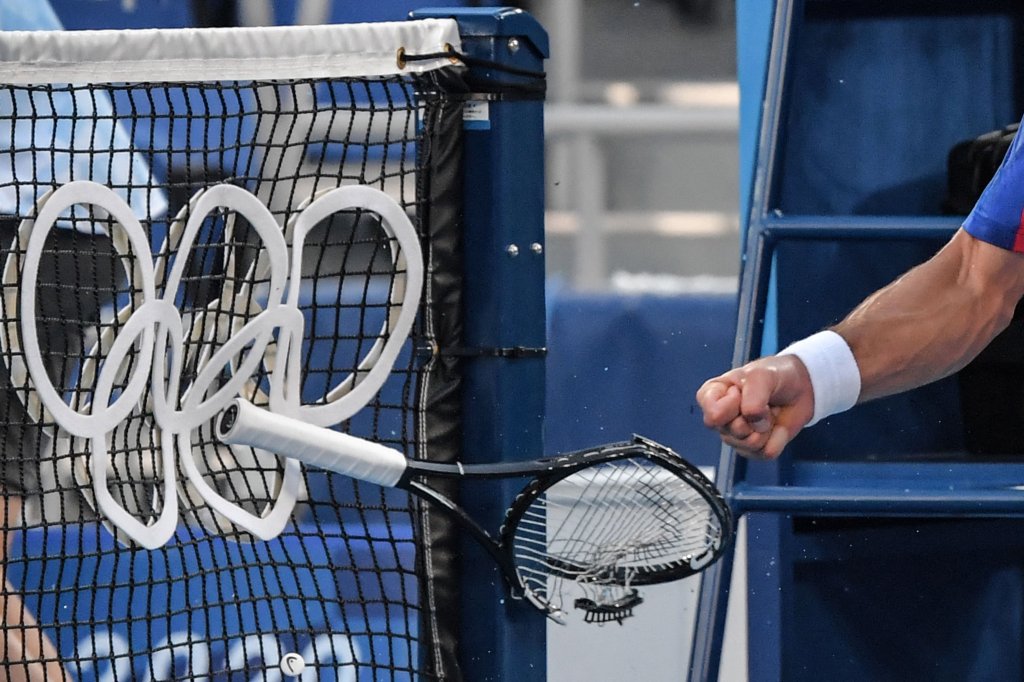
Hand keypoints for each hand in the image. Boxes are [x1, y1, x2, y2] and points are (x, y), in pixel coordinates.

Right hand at [696, 355, 815, 459]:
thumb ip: (752, 397)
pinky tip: (776, 426)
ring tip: (769, 412)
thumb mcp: (761, 375)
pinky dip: (778, 439)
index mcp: (714, 395)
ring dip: (766, 428)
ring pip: (748, 445)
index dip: (731, 405)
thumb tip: (751, 422)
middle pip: (730, 432)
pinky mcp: (755, 448)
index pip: (713, 415)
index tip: (741, 391)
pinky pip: (765, 453)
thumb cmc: (776, 375)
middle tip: (761, 403)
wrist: (802, 388)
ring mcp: (737, 435)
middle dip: (753, 418)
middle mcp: (723, 418)